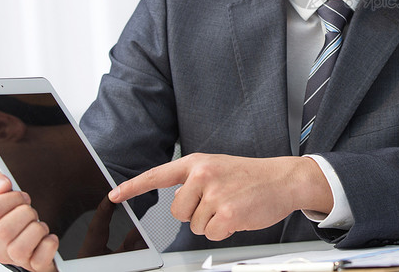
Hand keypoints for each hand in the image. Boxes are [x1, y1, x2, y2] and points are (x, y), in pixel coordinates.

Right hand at [0, 172, 57, 271]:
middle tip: (33, 213)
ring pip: (19, 248)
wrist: (40, 245)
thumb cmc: (23, 222)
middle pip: (3, 230)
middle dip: (26, 214)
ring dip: (37, 230)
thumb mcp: (8, 200)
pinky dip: (49, 245)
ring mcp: (15, 259)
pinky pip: (40, 259)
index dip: (11, 198)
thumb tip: (1, 185)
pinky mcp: (34, 266)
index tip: (23, 198)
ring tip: (40, 227)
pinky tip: (49, 239)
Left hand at [109, 153, 331, 240]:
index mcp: (198, 163)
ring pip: (194, 226)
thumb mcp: (219, 168)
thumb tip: (177, 196)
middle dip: (195, 214)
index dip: (133, 187)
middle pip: (177, 211)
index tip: (114, 196)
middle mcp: (202, 175)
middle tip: (218, 202)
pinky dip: (223, 231)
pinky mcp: (227, 213)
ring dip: (212, 223)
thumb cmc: (252, 175)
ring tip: (231, 205)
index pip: (158, 175)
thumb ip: (195, 180)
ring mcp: (215, 194)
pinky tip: (237, 216)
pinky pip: (210, 234)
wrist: (284, 179)